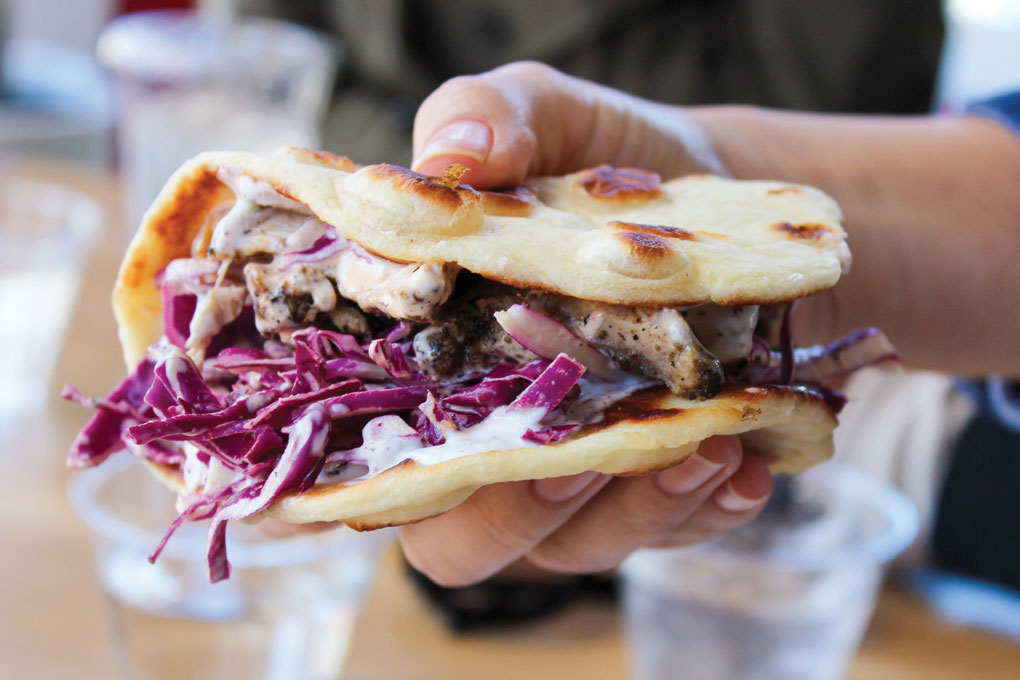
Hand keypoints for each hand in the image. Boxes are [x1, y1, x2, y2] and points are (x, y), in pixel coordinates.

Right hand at [399, 62, 770, 585]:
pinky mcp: (655, 495)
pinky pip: (672, 533)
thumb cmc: (604, 165)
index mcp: (431, 368)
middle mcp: (492, 439)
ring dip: (636, 510)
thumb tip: (451, 159)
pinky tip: (747, 460)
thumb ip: (487, 119)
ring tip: (703, 440)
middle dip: (520, 515)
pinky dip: (709, 506)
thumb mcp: (547, 115)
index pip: (381, 461)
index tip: (456, 445)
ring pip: (576, 549)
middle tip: (580, 458)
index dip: (395, 481)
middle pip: (463, 541)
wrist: (718, 197)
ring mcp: (575, 484)